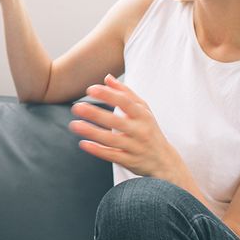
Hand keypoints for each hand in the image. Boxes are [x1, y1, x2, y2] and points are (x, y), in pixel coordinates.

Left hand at [69, 74, 185, 180]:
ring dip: (92, 132)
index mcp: (143, 116)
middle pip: (117, 121)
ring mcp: (135, 147)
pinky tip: (83, 143)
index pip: (125, 102)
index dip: (108, 95)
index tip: (91, 89)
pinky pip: (112, 155)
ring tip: (74, 125)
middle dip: (96, 114)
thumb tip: (107, 77)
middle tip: (77, 107)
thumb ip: (125, 93)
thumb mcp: (143, 110)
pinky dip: (98, 150)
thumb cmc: (149, 130)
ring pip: (112, 140)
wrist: (164, 161)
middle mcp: (140, 131)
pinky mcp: (130, 161)